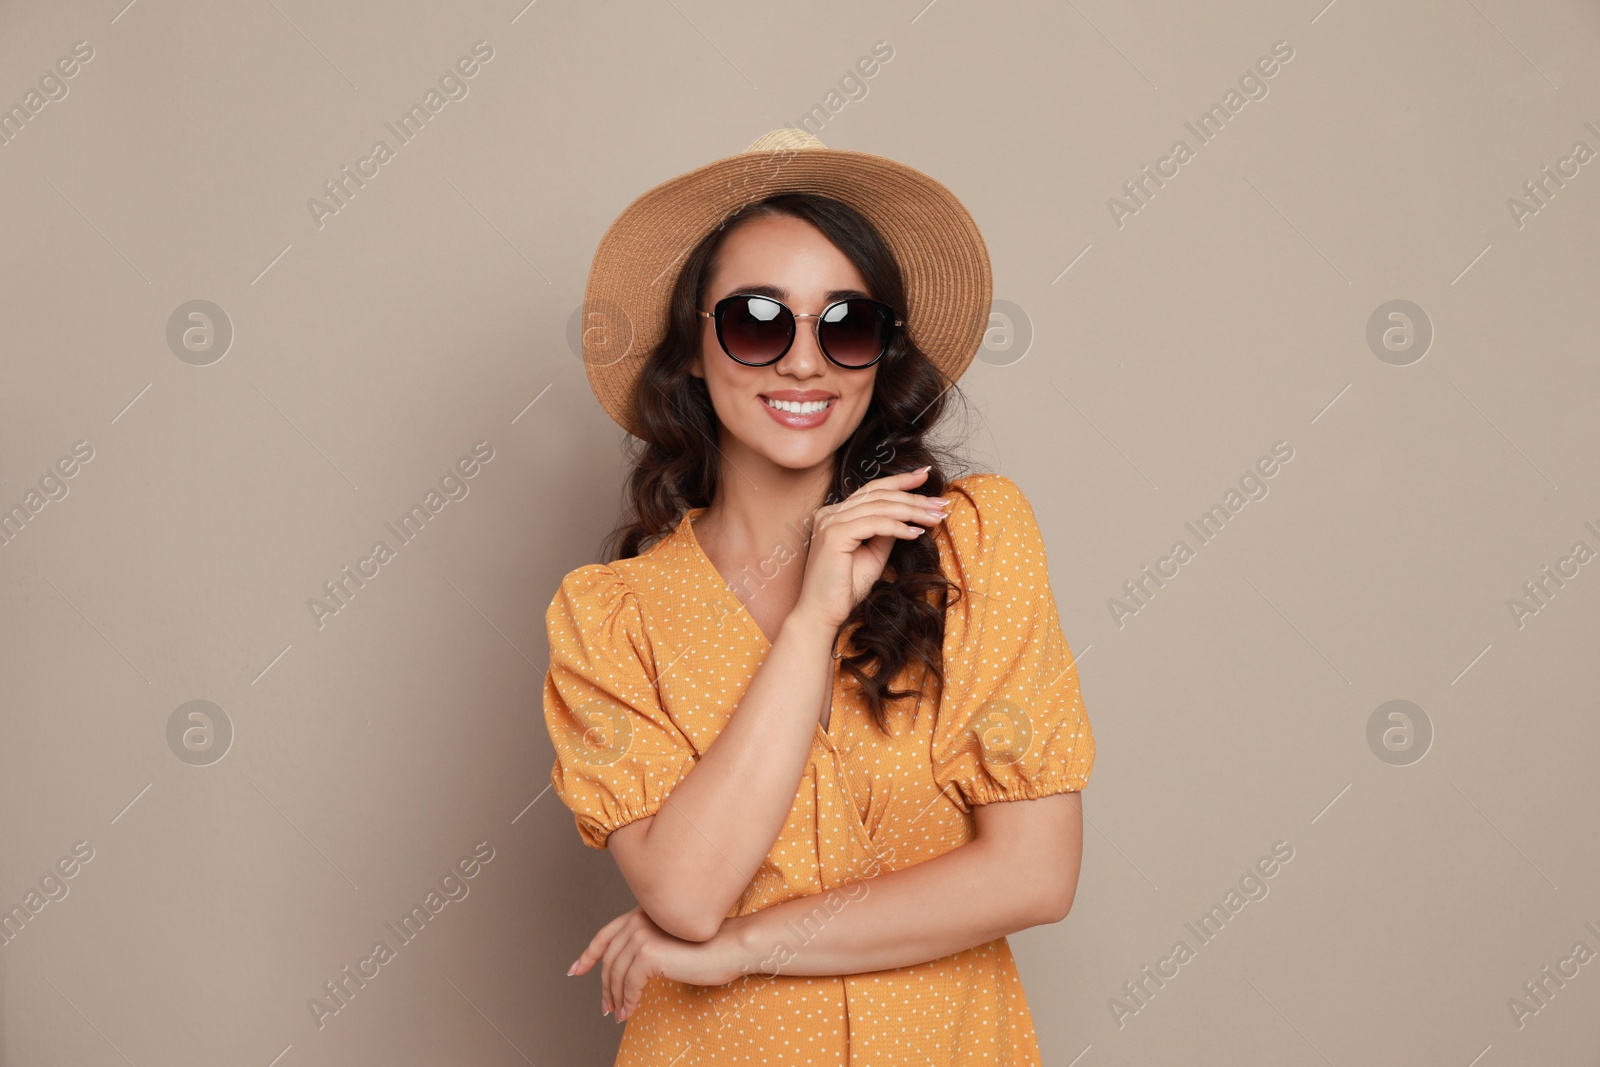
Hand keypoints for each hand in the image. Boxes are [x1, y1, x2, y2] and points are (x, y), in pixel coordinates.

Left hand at [568, 906, 746, 1022]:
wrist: (729, 946)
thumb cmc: (709, 945)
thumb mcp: (671, 939)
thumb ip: (650, 943)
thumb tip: (628, 970)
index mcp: (642, 913)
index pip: (606, 934)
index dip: (588, 954)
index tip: (576, 970)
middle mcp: (638, 919)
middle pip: (609, 959)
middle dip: (605, 986)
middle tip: (606, 1007)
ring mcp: (641, 935)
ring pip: (616, 975)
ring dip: (616, 998)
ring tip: (619, 1014)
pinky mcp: (648, 953)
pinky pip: (629, 985)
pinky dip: (628, 1001)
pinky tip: (630, 1012)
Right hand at [793, 467, 950, 631]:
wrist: (821, 615)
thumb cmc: (845, 589)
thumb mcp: (873, 555)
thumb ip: (886, 533)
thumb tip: (908, 517)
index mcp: (836, 514)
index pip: (872, 490)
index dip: (901, 480)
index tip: (926, 474)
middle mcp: (830, 513)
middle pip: (879, 495)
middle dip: (914, 497)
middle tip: (941, 503)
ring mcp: (830, 522)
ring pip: (880, 507)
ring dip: (913, 511)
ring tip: (936, 517)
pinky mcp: (834, 535)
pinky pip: (874, 524)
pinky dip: (898, 527)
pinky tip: (916, 533)